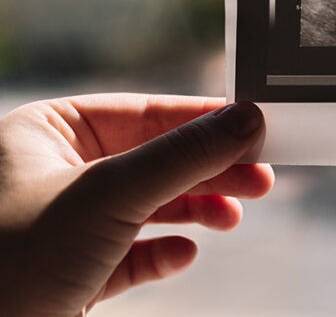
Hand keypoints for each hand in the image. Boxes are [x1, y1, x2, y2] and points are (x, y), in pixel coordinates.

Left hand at [0, 94, 273, 315]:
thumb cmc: (10, 261)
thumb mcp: (108, 196)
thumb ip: (183, 156)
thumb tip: (246, 121)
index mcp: (48, 132)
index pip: (143, 112)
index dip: (203, 121)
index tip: (256, 129)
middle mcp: (55, 172)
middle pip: (154, 159)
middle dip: (208, 171)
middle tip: (261, 178)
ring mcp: (64, 224)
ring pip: (148, 204)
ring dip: (195, 210)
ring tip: (231, 218)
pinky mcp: (72, 271)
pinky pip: (131, 252)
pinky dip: (163, 252)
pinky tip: (183, 255)